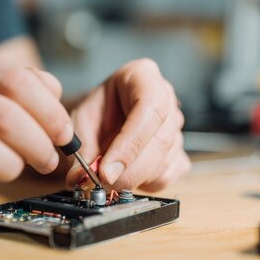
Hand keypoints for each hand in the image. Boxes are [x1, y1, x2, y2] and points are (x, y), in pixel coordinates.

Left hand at [65, 58, 190, 190]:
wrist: (103, 114)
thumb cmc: (96, 110)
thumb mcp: (81, 121)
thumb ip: (82, 149)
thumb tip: (80, 178)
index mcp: (143, 76)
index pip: (150, 109)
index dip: (130, 145)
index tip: (106, 171)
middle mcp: (167, 97)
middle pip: (161, 140)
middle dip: (129, 170)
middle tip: (102, 183)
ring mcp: (177, 125)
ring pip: (165, 162)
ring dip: (134, 178)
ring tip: (108, 174)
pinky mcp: (179, 152)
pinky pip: (169, 175)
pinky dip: (145, 183)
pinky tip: (128, 172)